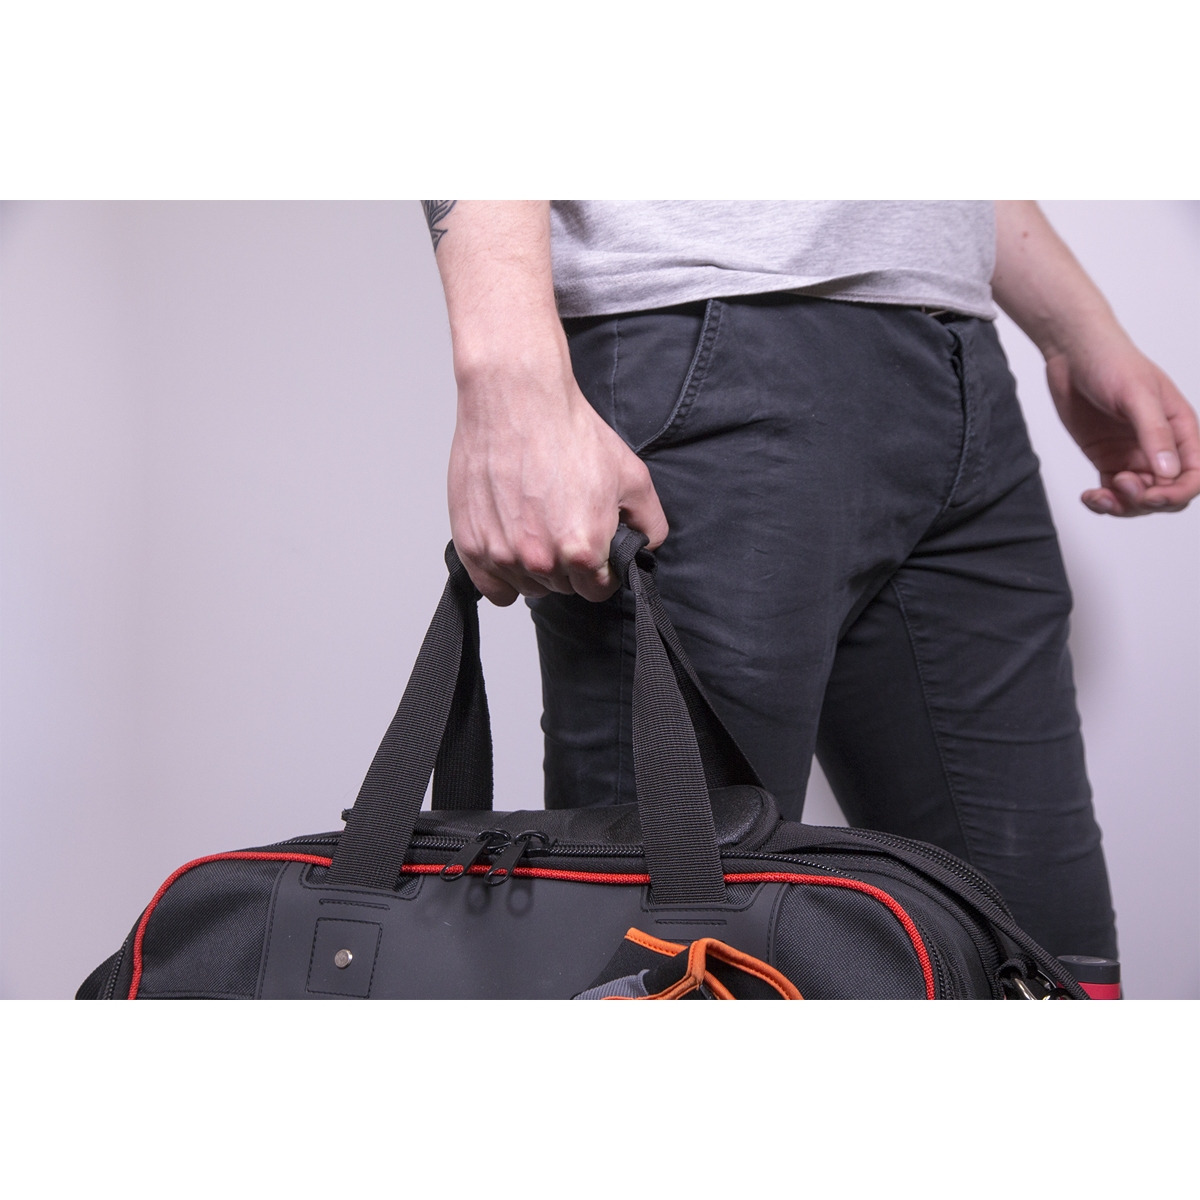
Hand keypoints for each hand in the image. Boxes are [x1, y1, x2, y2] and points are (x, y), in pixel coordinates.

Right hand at [448, 352, 668, 605]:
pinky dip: (502, 576)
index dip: (601, 571)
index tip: (594, 552)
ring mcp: (502, 554)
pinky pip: (493, 589)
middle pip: (563, 587)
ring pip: (528, 586)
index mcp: (583, 550)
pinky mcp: (471, 544)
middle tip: (563, 524)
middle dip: (569, 564)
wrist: (516, 398)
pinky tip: (512, 548)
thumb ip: (650, 523)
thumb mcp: (632, 476)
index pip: (597, 590)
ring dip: (535, 568)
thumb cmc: (567, 431)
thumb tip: (647, 545)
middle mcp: (541, 559)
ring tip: (536, 525)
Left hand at [1045, 338, 1199, 516]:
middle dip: (1147, 501)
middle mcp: (1161, 447)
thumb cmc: (1111, 363)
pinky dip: (1103, 502)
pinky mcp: (1107, 459)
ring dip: (1122, 506)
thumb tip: (1169, 472)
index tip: (1150, 495)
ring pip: (1139, 499)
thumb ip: (1154, 433)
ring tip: (1099, 494)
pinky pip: (1112, 492)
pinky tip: (1089, 497)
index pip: (1195, 475)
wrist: (1073, 353)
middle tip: (1120, 485)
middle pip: (1168, 493)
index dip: (1177, 493)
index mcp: (1181, 429)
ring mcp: (1134, 455)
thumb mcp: (1136, 395)